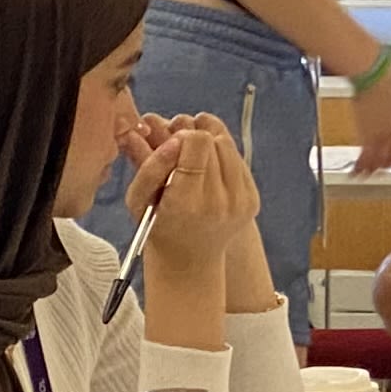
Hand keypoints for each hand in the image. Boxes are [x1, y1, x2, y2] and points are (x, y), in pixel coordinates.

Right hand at [126, 116, 259, 303]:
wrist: (188, 258)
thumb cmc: (158, 226)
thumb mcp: (138, 199)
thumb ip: (148, 164)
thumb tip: (168, 133)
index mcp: (187, 202)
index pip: (197, 142)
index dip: (181, 137)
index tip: (170, 148)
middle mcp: (219, 202)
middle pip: (214, 141)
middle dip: (194, 141)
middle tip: (179, 156)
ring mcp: (240, 202)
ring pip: (229, 145)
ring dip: (209, 146)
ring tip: (193, 162)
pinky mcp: (252, 200)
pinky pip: (239, 159)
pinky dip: (222, 158)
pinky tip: (208, 173)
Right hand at [347, 63, 390, 176]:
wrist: (372, 73)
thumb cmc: (384, 76)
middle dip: (389, 164)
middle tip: (382, 167)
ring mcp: (384, 135)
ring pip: (381, 162)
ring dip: (373, 169)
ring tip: (366, 173)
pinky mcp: (368, 136)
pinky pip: (365, 158)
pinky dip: (360, 166)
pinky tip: (356, 170)